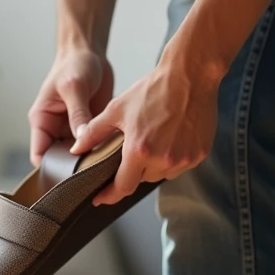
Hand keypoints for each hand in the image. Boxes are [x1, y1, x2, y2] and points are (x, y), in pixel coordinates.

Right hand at [29, 48, 113, 166]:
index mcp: (42, 121)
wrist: (90, 52)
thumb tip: (82, 140)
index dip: (51, 168)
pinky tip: (114, 155)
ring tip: (105, 165)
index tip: (69, 177)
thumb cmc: (74, 64)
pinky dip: (103, 151)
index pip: (40, 155)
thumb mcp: (74, 88)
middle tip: (93, 174)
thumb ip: (78, 114)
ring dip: (91, 160)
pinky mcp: (90, 128)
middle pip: (61, 159)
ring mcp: (73, 130)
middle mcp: (55, 129)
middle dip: (75, 168)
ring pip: (79, 156)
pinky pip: (95, 146)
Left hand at [71, 56, 220, 205]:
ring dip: (154, 165)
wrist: (190, 76)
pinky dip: (172, 158)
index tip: (101, 198)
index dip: (110, 195)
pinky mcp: (198, 155)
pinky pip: (180, 166)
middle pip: (142, 179)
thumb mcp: (117, 109)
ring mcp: (183, 159)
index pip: (122, 186)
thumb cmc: (154, 89)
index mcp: (139, 150)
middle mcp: (163, 159)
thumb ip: (94, 132)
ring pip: (161, 174)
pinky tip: (171, 137)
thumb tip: (76, 149)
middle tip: (133, 148)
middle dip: (134, 169)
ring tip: (154, 138)